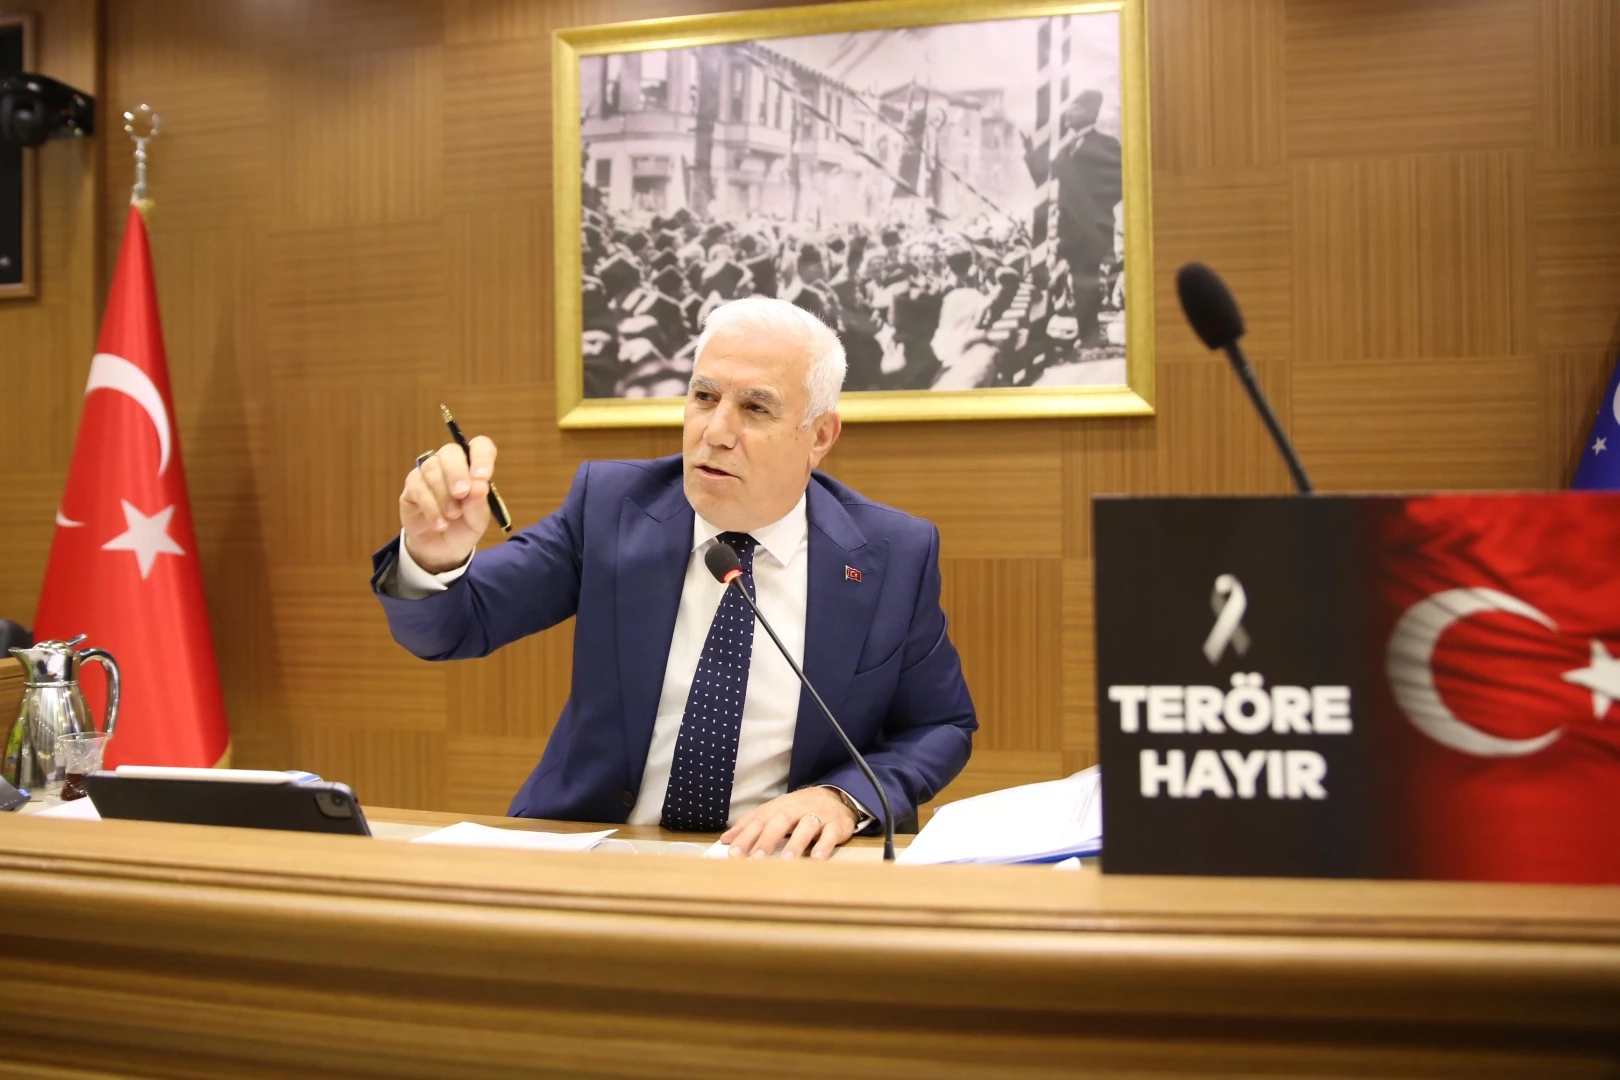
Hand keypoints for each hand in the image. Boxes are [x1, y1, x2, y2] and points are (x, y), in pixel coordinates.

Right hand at [399, 437, 497, 573]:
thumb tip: (480, 485)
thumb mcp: (478, 521)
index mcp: (473, 467)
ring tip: (452, 516)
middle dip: (457, 472)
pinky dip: (431, 507)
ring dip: (443, 495)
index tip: (482, 477)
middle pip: (450, 452)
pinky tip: (439, 524)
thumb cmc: (464, 528)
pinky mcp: (412, 486)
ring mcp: (429, 472)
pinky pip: (418, 487)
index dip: (481, 457)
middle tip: (462, 494)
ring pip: (432, 469)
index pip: (480, 446)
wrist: (441, 549)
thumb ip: (479, 503)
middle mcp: (450, 464)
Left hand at [720, 787, 856, 859]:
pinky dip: (824, 846)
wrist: (837, 798)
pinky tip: (817, 859)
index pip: (759, 820)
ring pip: (806, 827)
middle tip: (756, 860)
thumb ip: (751, 824)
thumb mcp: (775, 812)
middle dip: (767, 840)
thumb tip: (725, 839)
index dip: (746, 836)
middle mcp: (797, 809)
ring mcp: (818, 816)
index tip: (733, 854)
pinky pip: (830, 834)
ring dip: (796, 844)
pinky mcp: (836, 825)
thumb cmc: (799, 810)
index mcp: (779, 807)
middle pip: (780, 821)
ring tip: (786, 862)